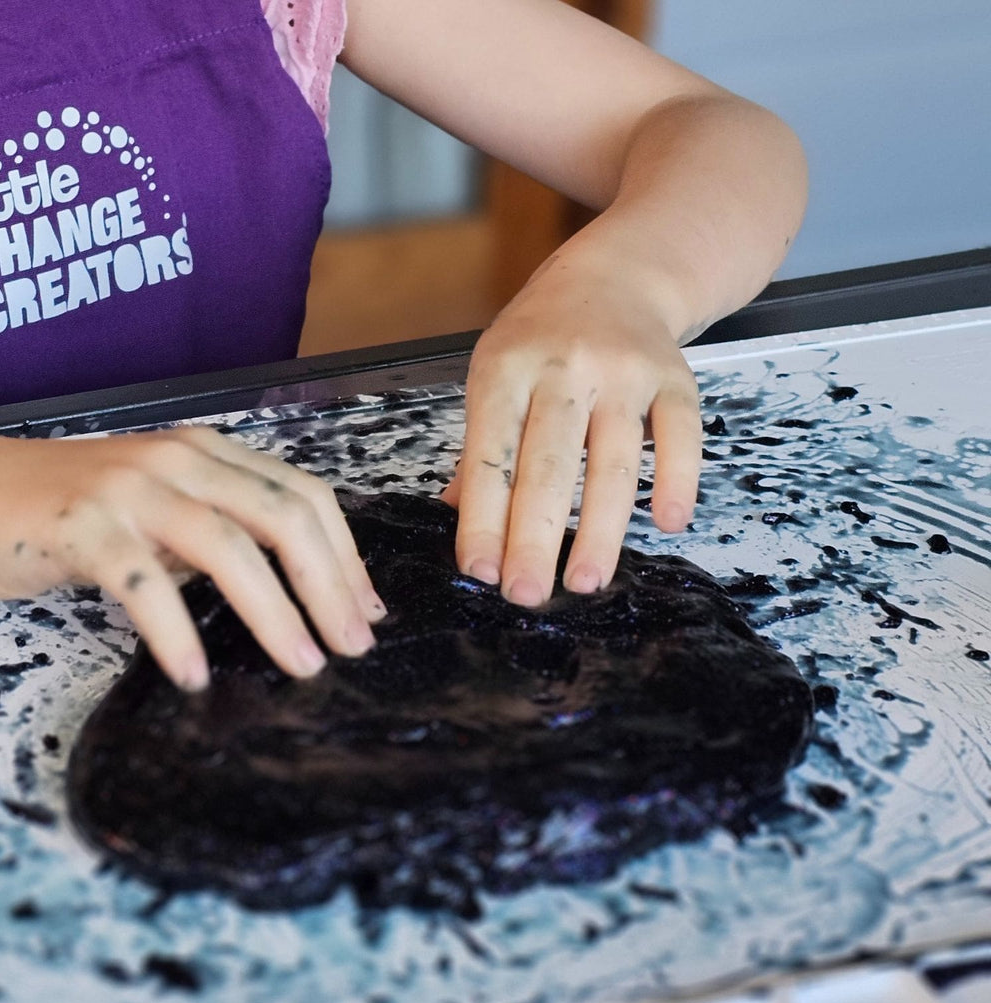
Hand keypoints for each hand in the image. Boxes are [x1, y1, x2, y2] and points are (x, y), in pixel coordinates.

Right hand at [0, 427, 384, 689]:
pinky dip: (174, 632)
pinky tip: (192, 675)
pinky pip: (141, 581)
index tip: (365, 613)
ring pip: (225, 545)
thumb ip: (208, 536)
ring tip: (299, 666)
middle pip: (280, 516)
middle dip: (328, 586)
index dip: (344, 556)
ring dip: (273, 612)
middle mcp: (173, 459)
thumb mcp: (148, 513)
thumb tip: (283, 593)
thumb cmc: (53, 512)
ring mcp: (126, 488)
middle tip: (350, 648)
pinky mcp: (79, 525)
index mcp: (201, 452)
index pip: (300, 494)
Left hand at [441, 268, 701, 605]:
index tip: (479, 571)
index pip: (490, 456)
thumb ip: (481, 447)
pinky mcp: (675, 378)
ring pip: (612, 463)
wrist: (615, 274)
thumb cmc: (541, 338)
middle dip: (535, 538)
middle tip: (525, 595)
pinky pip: (679, 437)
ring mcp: (623, 372)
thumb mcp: (494, 374)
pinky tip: (666, 524)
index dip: (483, 518)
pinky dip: (675, 481)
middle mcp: (563, 368)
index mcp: (505, 370)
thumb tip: (457, 514)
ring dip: (600, 531)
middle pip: (548, 466)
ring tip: (584, 582)